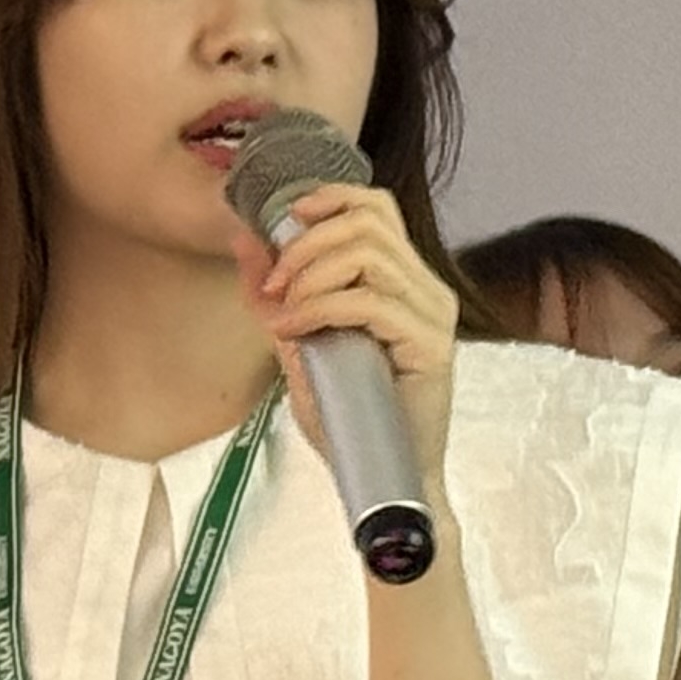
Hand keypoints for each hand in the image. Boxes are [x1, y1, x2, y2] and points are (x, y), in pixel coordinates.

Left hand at [231, 182, 459, 479]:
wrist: (385, 480)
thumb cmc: (350, 420)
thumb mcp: (300, 347)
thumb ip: (278, 297)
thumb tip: (247, 241)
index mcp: (405, 281)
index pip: (376, 208)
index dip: (328, 199)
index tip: (283, 221)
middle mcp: (426, 290)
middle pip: (368, 222)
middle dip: (306, 244)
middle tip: (274, 285)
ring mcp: (433, 316)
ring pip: (368, 254)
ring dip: (310, 277)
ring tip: (284, 313)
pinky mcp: (430, 346)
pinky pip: (370, 302)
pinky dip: (319, 309)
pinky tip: (293, 332)